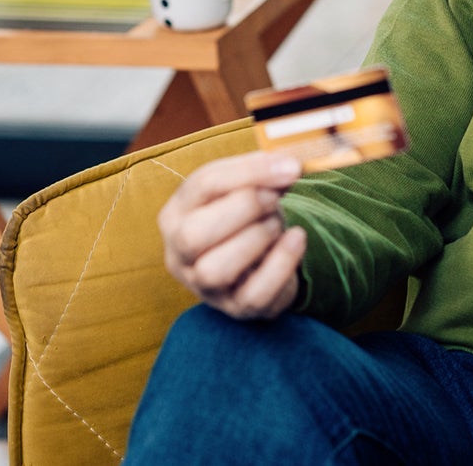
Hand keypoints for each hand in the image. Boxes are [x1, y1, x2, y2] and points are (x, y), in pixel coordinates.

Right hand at [157, 150, 307, 320]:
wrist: (258, 259)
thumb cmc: (245, 216)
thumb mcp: (243, 187)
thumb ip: (260, 171)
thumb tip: (288, 166)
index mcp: (177, 213)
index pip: (203, 185)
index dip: (250, 173)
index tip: (289, 168)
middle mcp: (179, 253)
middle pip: (193, 234)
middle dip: (244, 208)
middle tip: (275, 199)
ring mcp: (204, 286)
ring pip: (215, 270)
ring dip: (257, 238)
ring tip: (278, 222)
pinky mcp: (235, 308)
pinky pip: (255, 295)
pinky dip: (281, 263)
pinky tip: (296, 239)